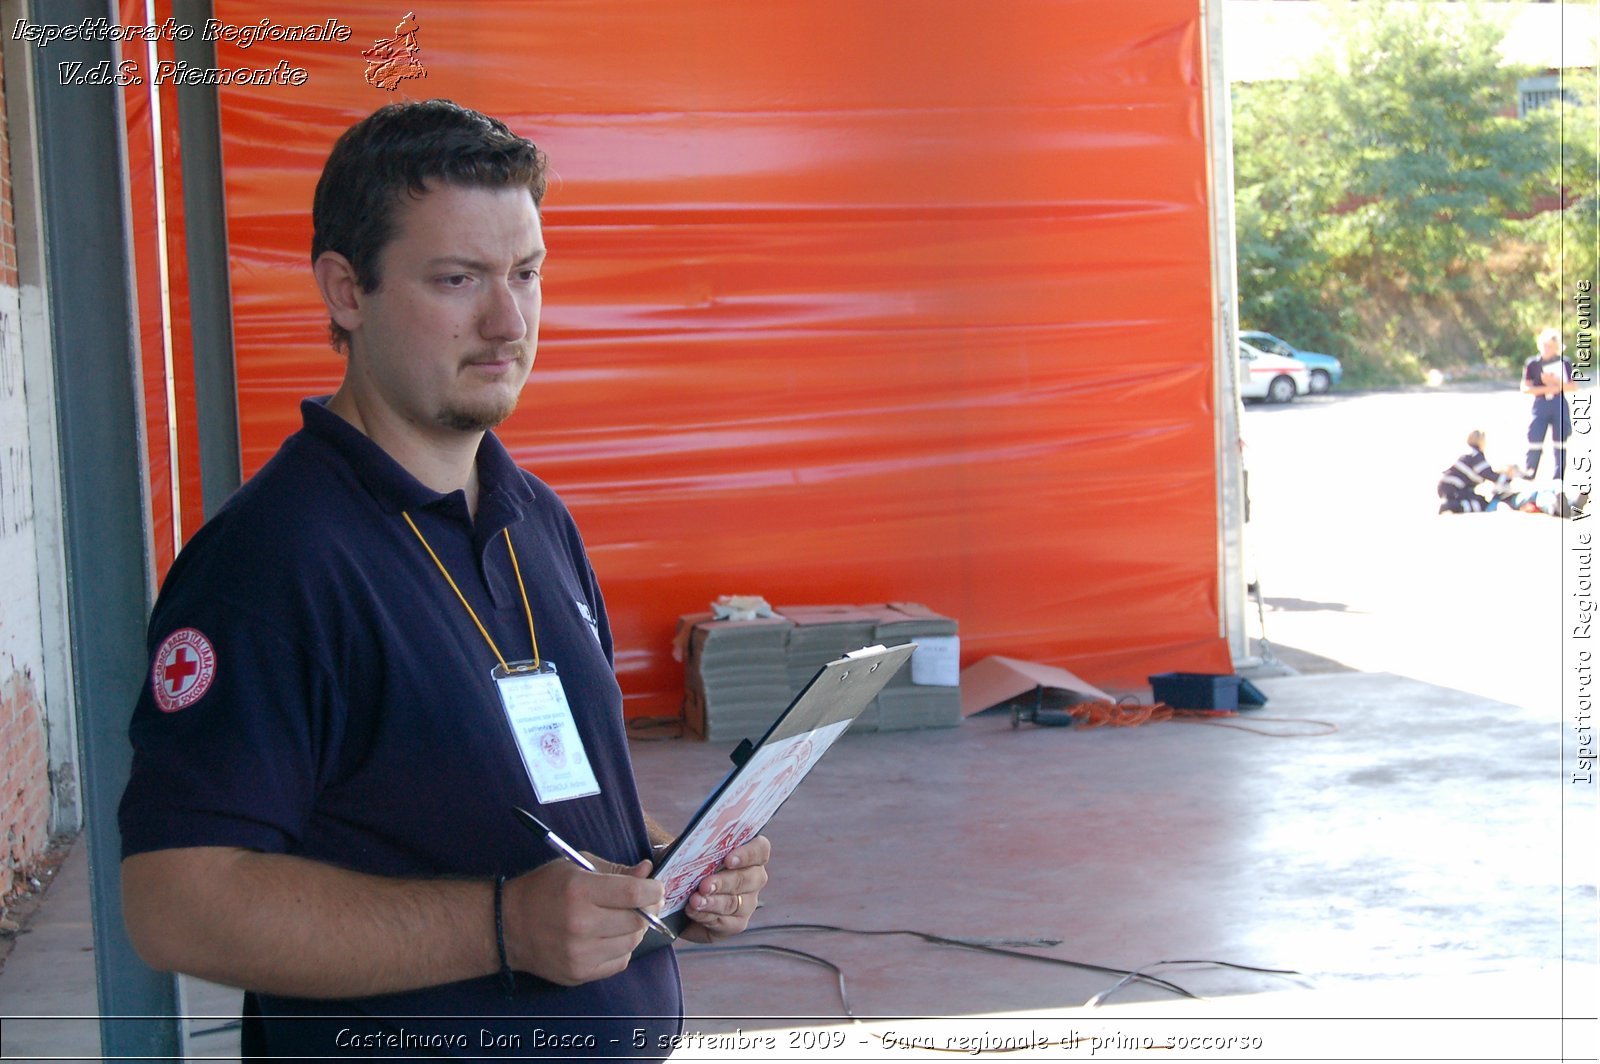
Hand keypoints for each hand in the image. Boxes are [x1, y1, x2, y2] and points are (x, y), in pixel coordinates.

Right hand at [501, 856, 662, 985]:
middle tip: (646, 902)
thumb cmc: (543, 889)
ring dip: (636, 930)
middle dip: (648, 909)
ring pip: (631, 943)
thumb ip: (615, 870)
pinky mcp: (578, 974)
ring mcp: (579, 954)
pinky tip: (610, 937)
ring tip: (624, 918)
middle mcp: (580, 925)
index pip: (633, 894)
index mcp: (579, 891)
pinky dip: (621, 948)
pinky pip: (619, 962)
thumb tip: (647, 872)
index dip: (653, 890)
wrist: (506, 926)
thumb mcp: (576, 867)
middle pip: (637, 922)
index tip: (656, 887)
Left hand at [678, 835, 770, 942]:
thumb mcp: (689, 853)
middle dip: (724, 882)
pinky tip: (692, 911)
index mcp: (749, 854)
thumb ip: (693, 847)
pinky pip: (725, 922)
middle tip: (704, 885)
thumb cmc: (689, 867)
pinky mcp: (736, 924)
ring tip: (694, 901)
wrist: (679, 898)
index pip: (760, 850)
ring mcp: (748, 903)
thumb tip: (686, 845)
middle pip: (748, 879)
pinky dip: (706, 916)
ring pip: (735, 903)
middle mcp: (754, 878)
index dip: (747, 854)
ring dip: (712, 902)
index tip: (728, 859)